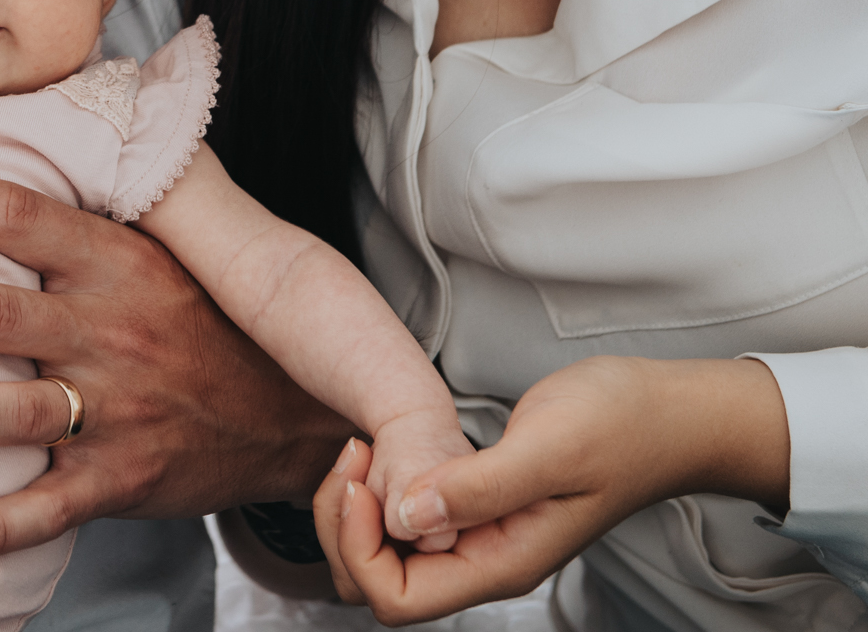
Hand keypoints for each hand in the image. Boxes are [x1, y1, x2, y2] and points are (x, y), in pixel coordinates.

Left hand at [0, 170, 351, 562]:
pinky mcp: (124, 481)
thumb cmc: (197, 317)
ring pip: (10, 412)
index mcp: (115, 259)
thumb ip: (76, 210)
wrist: (294, 410)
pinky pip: (48, 509)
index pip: (12, 215)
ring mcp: (119, 410)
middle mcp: (113, 329)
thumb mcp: (154, 246)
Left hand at [311, 356, 789, 624]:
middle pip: (379, 582)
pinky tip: (382, 448)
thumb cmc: (625, 426)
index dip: (361, 547)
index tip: (363, 480)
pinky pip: (404, 520)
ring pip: (384, 554)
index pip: (399, 599)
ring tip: (364, 448)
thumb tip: (406, 517)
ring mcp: (479, 535)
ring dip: (356, 507)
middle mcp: (485, 560)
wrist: (667, 412)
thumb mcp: (550, 446)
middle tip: (353, 454)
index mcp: (502, 564)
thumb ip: (479, 486)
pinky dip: (378, 490)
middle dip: (344, 525)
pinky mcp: (474, 505)